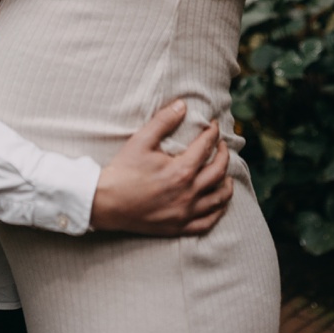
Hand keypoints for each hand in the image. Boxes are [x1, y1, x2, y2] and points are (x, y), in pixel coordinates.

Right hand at [90, 100, 232, 235]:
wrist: (106, 202)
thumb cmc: (122, 171)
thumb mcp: (140, 141)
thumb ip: (163, 121)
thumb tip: (182, 105)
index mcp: (181, 170)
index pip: (206, 147)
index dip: (213, 133)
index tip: (214, 125)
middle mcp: (189, 193)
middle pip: (219, 171)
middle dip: (224, 154)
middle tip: (222, 145)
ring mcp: (186, 212)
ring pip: (219, 199)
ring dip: (227, 184)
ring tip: (227, 174)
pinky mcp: (179, 226)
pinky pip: (208, 221)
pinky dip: (218, 211)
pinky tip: (218, 203)